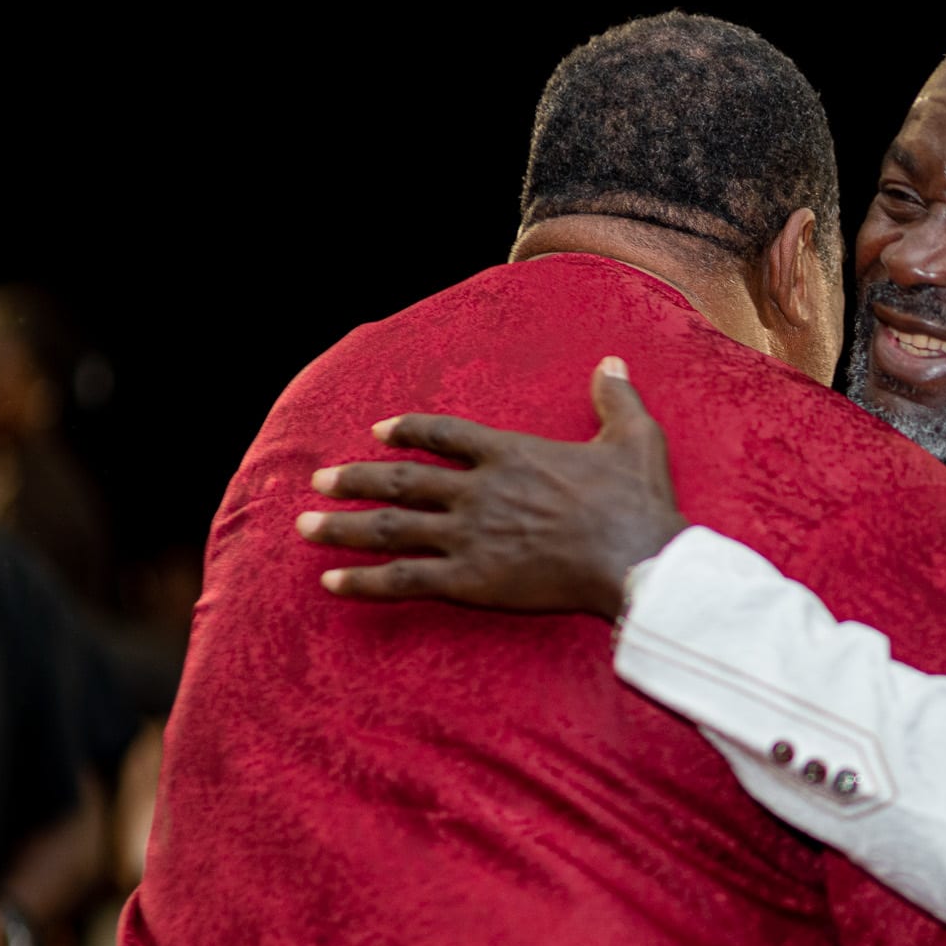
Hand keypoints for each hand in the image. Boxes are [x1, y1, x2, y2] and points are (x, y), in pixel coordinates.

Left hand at [298, 357, 686, 618]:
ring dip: (343, 526)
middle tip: (321, 480)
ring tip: (307, 524)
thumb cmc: (639, 503)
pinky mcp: (470, 582)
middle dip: (355, 480)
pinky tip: (329, 583)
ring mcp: (469, 536)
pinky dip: (363, 582)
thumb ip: (615, 398)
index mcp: (510, 454)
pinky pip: (404, 579)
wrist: (638, 560)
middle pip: (401, 480)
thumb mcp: (635, 438)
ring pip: (390, 528)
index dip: (407, 430)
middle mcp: (478, 491)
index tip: (379, 431)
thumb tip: (611, 362)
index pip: (443, 434)